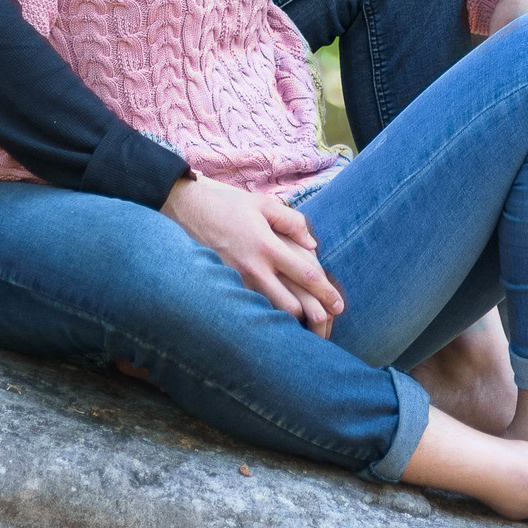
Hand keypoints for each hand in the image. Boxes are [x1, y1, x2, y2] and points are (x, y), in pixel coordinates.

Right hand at [161, 175, 344, 337]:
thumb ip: (292, 222)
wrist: (188, 212)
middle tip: (325, 321)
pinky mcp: (225, 287)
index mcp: (267, 246)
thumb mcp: (264, 204)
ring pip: (269, 312)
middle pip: (289, 306)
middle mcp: (253, 268)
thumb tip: (312, 244)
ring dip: (287, 319)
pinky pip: (251, 307)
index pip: (305, 274)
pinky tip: (274, 316)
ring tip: (303, 323)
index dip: (326, 292)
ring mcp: (237, 281)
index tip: (340, 306)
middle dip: (309, 316)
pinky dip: (265, 314)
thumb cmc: (229, 207)